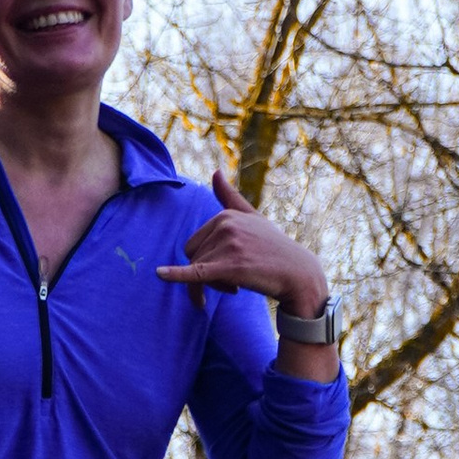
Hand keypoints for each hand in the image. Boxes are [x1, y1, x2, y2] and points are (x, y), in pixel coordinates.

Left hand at [156, 171, 329, 316]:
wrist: (298, 273)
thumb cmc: (275, 247)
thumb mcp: (253, 217)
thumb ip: (230, 197)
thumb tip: (214, 172)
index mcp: (225, 215)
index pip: (197, 243)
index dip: (208, 259)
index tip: (229, 269)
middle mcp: (224, 226)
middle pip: (192, 256)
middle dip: (207, 273)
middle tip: (234, 281)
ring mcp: (227, 245)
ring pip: (197, 271)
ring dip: (213, 286)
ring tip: (238, 285)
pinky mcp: (230, 267)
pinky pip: (196, 273)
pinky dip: (176, 275)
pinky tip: (160, 274)